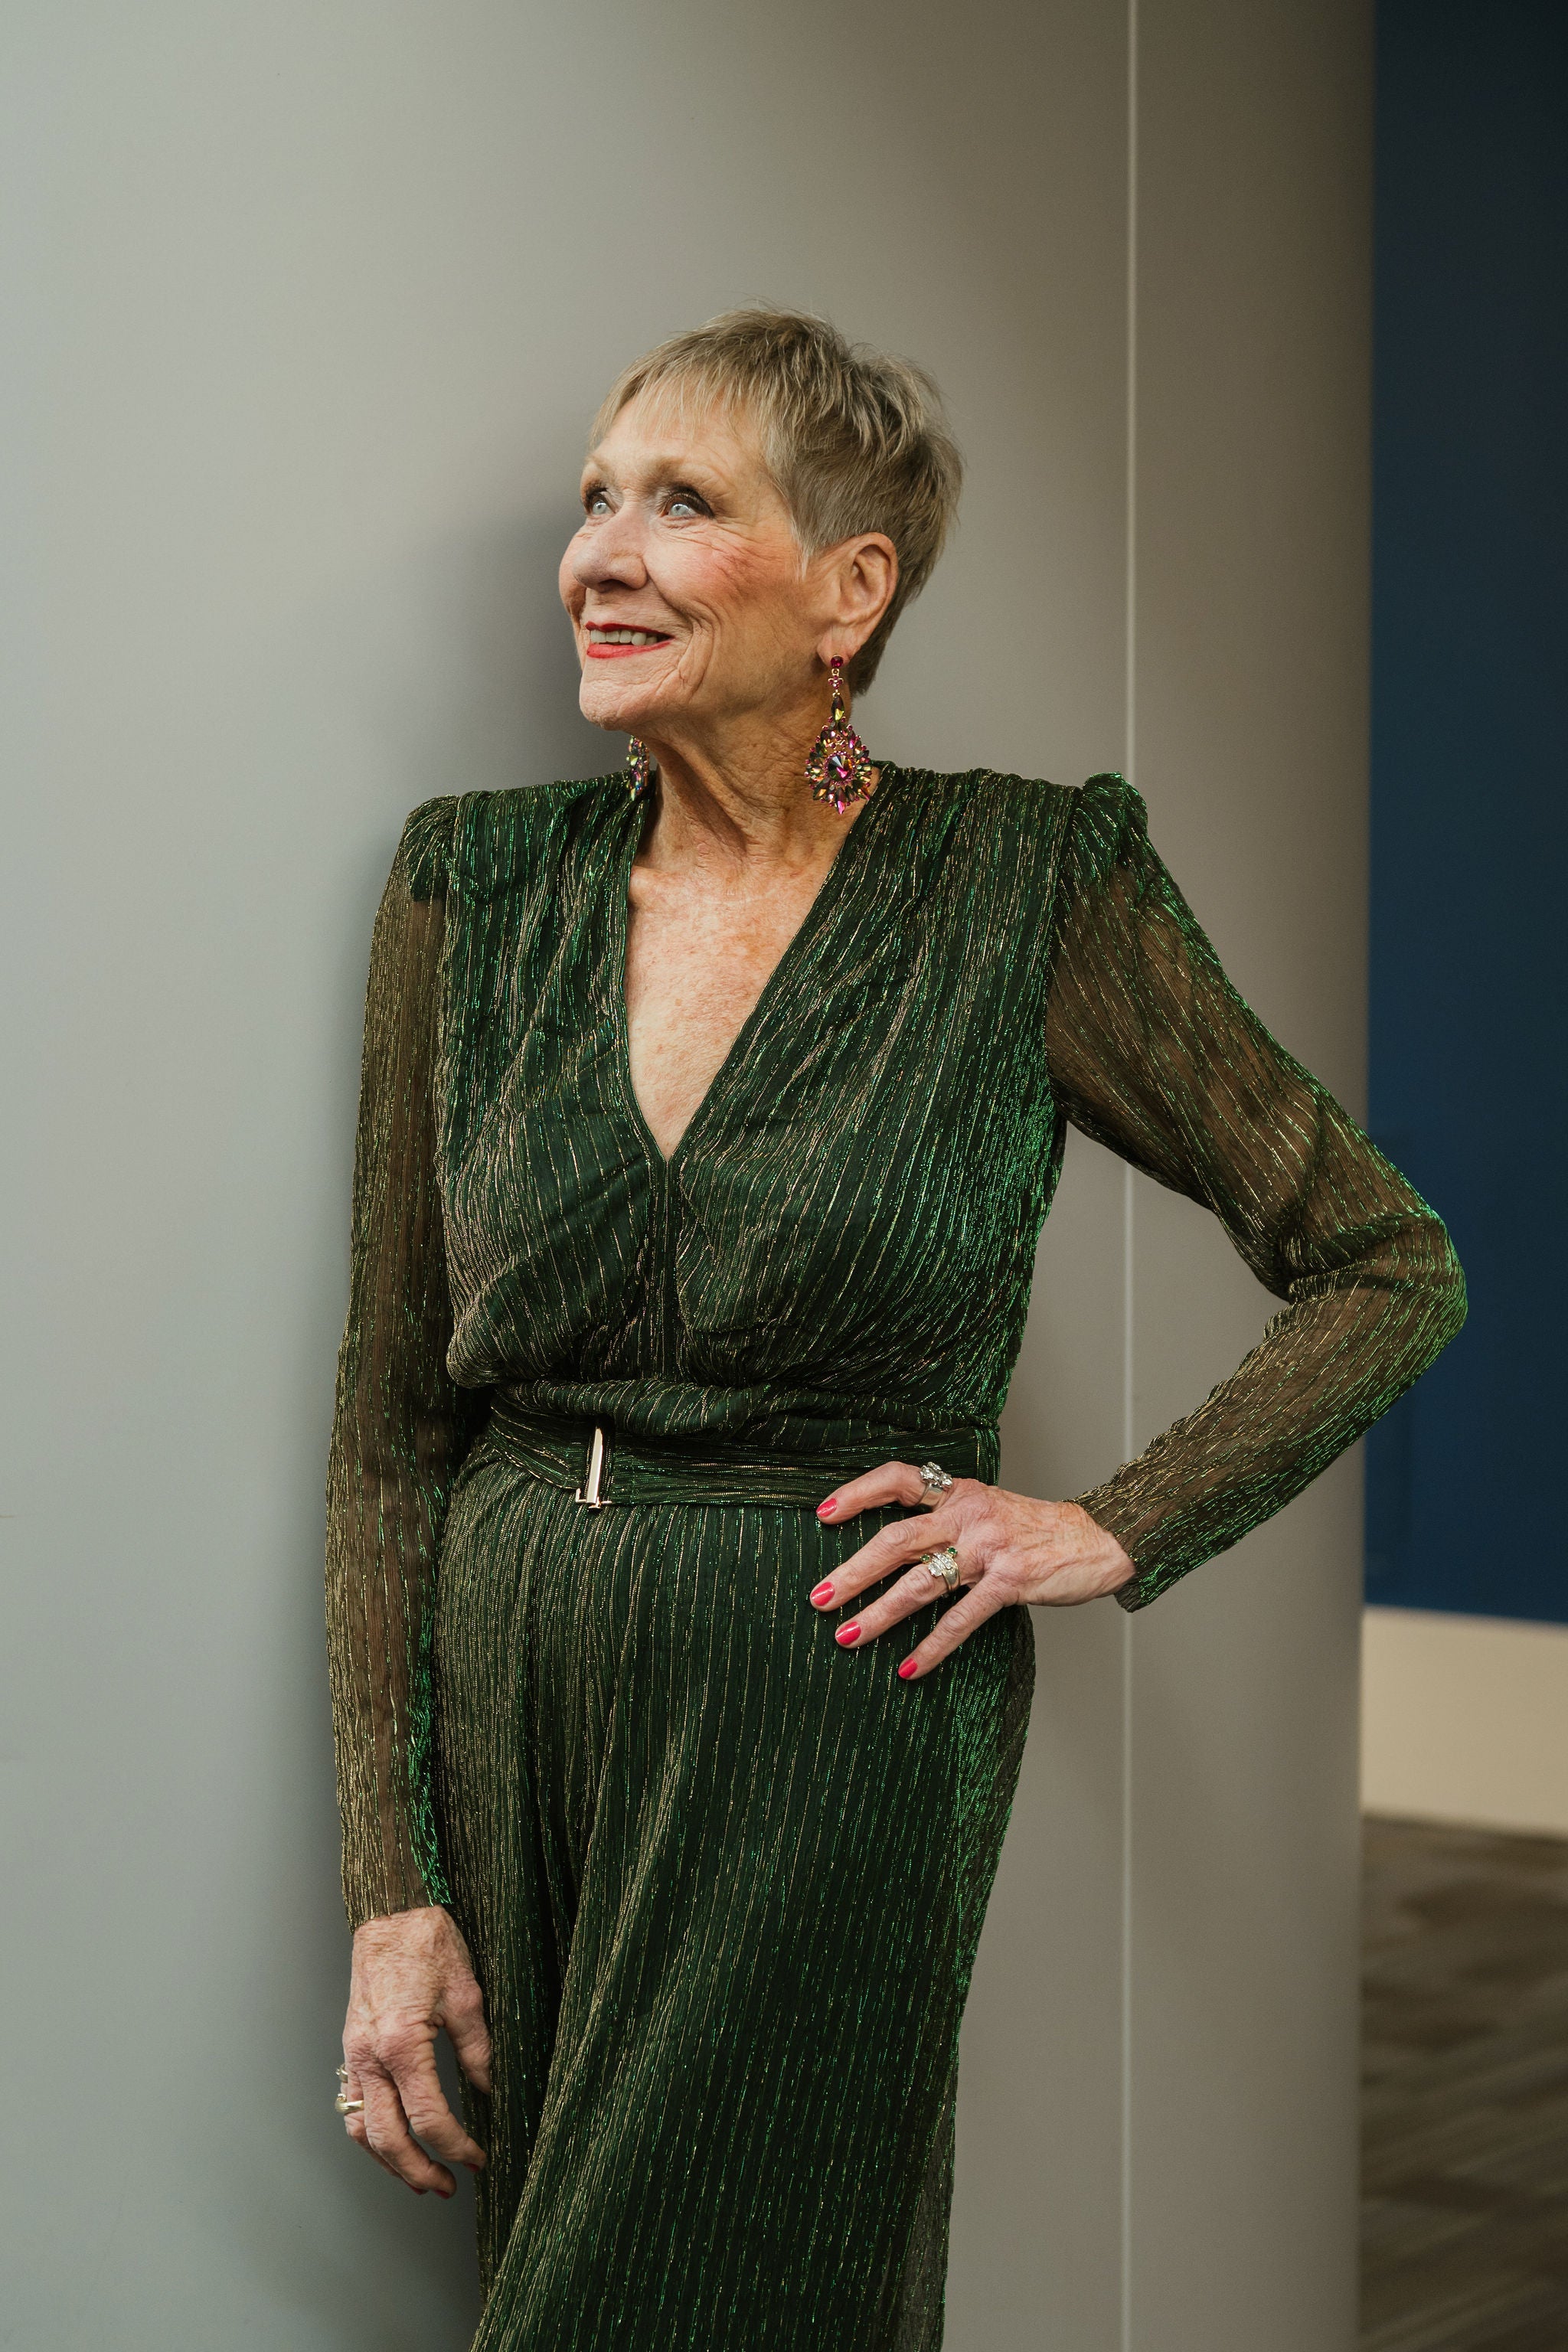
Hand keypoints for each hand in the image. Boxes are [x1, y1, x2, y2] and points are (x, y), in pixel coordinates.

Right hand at [340, 1905, 491, 2196]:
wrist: (391, 1911)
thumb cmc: (428, 1943)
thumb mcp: (466, 1994)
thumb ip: (477, 2049)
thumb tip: (488, 2091)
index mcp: (402, 2044)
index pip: (429, 2118)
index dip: (456, 2146)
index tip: (477, 2158)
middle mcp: (370, 2055)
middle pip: (386, 2138)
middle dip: (417, 2170)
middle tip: (447, 2186)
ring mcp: (354, 2053)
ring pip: (360, 2129)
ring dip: (388, 2161)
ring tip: (419, 2178)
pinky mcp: (350, 2047)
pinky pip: (353, 2105)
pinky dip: (370, 2134)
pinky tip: (392, 2141)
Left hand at [811, 1462, 1134, 1680]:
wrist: (1099, 1538)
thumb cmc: (1038, 1529)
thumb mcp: (989, 1509)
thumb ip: (947, 1522)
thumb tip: (894, 1551)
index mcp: (960, 1493)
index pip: (898, 1480)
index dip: (857, 1493)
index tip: (823, 1515)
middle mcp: (969, 1515)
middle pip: (896, 1539)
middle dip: (853, 1570)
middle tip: (819, 1597)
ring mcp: (989, 1548)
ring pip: (920, 1583)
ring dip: (879, 1613)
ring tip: (847, 1636)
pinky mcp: (1009, 1582)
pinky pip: (961, 1619)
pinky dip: (933, 1647)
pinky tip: (910, 1667)